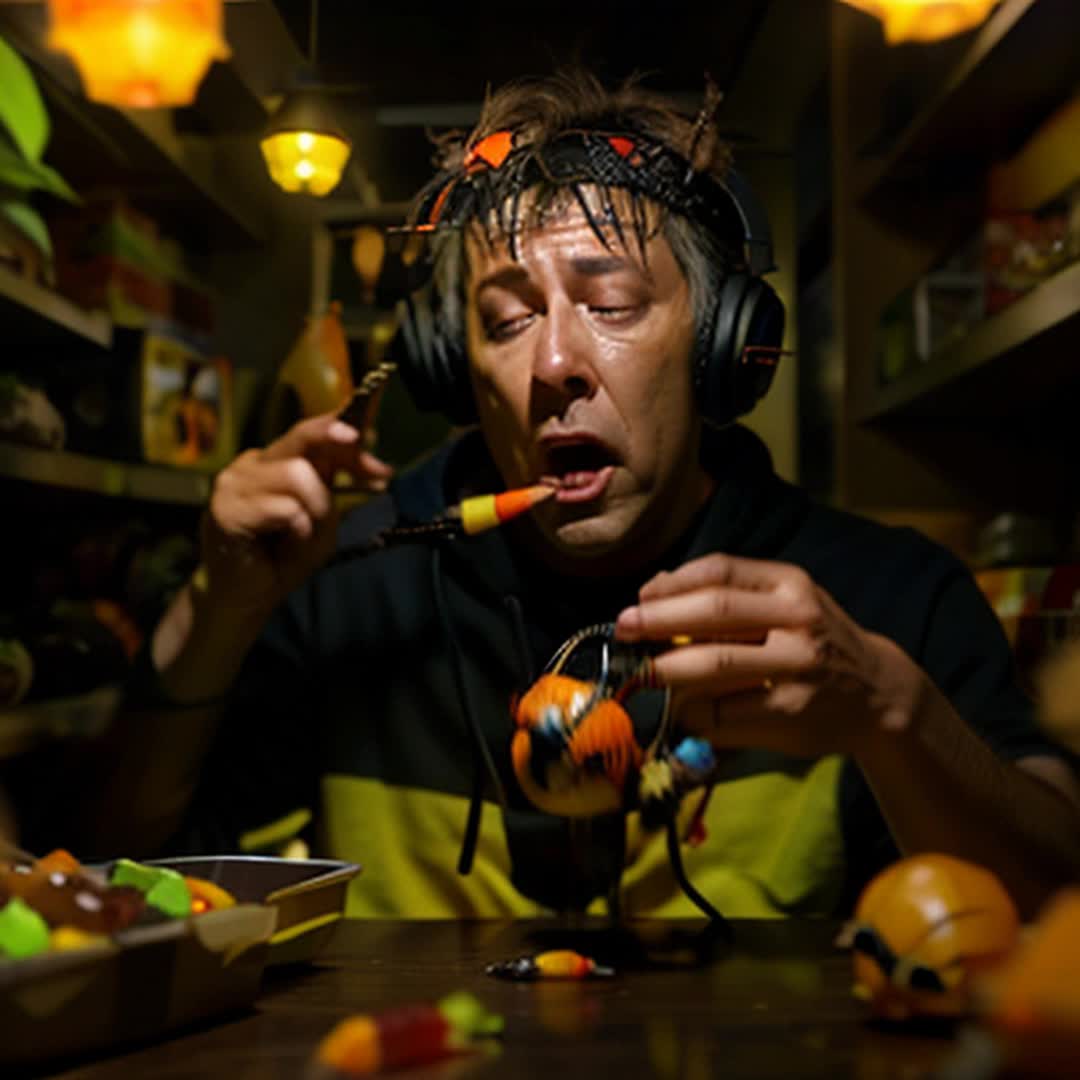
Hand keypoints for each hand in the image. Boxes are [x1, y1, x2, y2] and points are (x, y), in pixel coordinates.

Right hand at [200, 413, 393, 614]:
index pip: (312, 435)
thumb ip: (339, 490)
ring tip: (307, 532)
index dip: (348, 436)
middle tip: (371, 468)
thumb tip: (377, 466)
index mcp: (275, 462)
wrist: (247, 597)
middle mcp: (253, 464)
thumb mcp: (323, 521)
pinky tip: (290, 540)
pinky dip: (299, 525)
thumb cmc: (283, 559)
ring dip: (317, 506)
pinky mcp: (225, 507)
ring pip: (297, 472)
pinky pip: (284, 506)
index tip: (378, 452)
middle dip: (340, 446)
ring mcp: (235, 482)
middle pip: (301, 435)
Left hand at [614, 553, 924, 757]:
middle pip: (714, 613)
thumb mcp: (784, 601)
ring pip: (714, 665)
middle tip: (623, 629)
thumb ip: (730, 591)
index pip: (720, 571)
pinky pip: (724, 712)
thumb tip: (655, 587)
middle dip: (658, 620)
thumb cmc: (814, 641)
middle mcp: (798, 620)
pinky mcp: (790, 712)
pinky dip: (693, 712)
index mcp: (791, 584)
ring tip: (642, 673)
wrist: (878, 692)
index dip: (671, 584)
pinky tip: (682, 709)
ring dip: (667, 669)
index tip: (638, 597)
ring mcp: (797, 668)